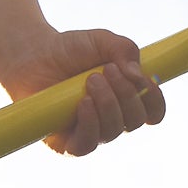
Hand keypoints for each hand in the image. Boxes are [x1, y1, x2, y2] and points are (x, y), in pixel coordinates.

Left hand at [0, 27, 165, 156]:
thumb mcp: (101, 41)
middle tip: (105, 70)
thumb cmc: (68, 50)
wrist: (31, 54)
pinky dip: (90, 124)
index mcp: (125, 99)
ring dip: (106, 103)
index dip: (155, 100)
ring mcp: (89, 132)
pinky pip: (86, 146)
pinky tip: (83, 104)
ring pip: (112, 131)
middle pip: (135, 121)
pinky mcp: (65, 143)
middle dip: (125, 94)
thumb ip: (125, 49)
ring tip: (89, 80)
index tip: (146, 80)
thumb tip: (137, 75)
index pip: (153, 112)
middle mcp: (111, 119)